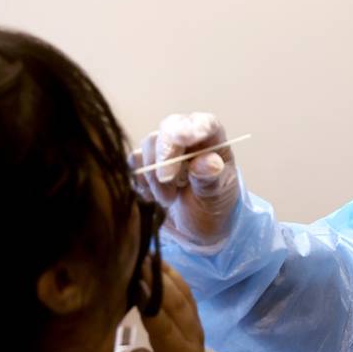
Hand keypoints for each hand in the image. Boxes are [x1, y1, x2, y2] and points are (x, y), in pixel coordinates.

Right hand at [129, 261, 216, 351]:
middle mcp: (191, 333)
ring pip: (183, 294)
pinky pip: (187, 292)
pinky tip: (161, 261)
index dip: (151, 305)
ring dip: (167, 274)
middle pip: (176, 304)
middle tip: (139, 260)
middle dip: (158, 281)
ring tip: (148, 254)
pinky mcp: (194, 316)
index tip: (137, 285)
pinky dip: (174, 275)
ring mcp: (195, 322)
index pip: (164, 327)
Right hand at [132, 113, 239, 244]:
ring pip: (148, 147)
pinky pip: (134, 164)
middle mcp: (187, 139)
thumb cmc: (213, 208)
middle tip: (168, 181)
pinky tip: (155, 197)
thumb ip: (211, 179)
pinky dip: (142, 183)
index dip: (192, 127)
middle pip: (168, 130)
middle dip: (165, 157)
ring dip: (154, 177)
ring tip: (169, 199)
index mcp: (212, 142)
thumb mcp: (217, 197)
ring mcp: (165, 149)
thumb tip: (208, 162)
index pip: (204, 123)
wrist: (194, 228)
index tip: (182, 139)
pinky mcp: (145, 163)